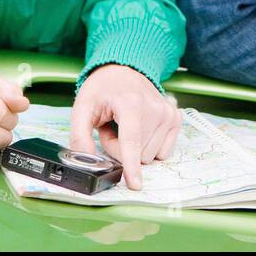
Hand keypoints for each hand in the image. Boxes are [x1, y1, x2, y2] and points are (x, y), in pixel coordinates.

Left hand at [68, 64, 181, 189]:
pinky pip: (163, 151)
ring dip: (134, 148)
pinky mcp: (176, 118)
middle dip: (121, 150)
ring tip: (125, 127)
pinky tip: (140, 128)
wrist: (124, 70)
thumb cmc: (102, 90)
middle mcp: (154, 108)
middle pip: (138, 154)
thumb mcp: (82, 108)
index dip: (131, 166)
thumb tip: (87, 162)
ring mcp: (168, 113)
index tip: (135, 185)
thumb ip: (79, 137)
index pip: (131, 142)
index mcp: (131, 103)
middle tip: (113, 129)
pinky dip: (148, 145)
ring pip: (150, 155)